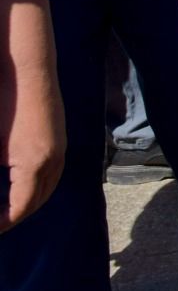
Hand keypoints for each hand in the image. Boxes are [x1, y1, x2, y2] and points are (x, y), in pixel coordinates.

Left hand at [0, 59, 64, 231]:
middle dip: (17, 215)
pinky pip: (53, 170)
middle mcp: (53, 160)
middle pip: (38, 200)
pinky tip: (20, 181)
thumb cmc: (3, 104)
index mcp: (34, 165)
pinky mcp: (58, 137)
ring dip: (30, 200)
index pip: (20, 208)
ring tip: (7, 206)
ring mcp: (59, 147)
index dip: (3, 222)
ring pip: (49, 185)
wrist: (26, 68)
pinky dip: (39, 184)